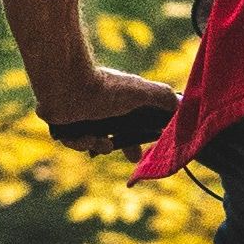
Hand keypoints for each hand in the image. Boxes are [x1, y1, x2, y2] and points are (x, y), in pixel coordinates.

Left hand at [45, 81, 178, 160]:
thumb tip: (180, 105)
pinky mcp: (62, 123)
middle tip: (131, 156)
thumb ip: (162, 97)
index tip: (140, 153)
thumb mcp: (141, 92)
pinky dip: (80, 141)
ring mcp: (79, 115)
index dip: (136, 139)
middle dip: (120, 146)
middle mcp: (98, 107)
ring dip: (100, 145)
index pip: (130, 123)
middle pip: (112, 135)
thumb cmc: (106, 88)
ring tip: (101, 140)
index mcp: (117, 101)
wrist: (69, 87)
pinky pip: (73, 142)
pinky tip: (84, 135)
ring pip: (93, 141)